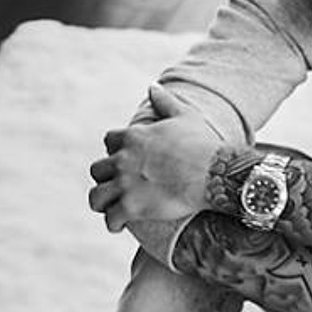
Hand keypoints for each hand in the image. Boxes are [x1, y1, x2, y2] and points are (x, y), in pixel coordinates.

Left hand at [88, 85, 220, 230]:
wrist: (215, 173)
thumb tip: (152, 86)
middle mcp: (124, 159)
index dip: (116, 152)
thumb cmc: (203, 144)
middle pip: (97, 170)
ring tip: (110, 210)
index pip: (109, 142)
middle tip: (115, 188)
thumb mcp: (184, 115)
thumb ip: (164, 101)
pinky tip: (119, 225)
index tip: (125, 161)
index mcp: (133, 137)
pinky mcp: (132, 207)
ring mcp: (126, 184)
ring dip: (102, 203)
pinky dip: (113, 223)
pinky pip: (110, 218)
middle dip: (105, 178)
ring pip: (96, 197)